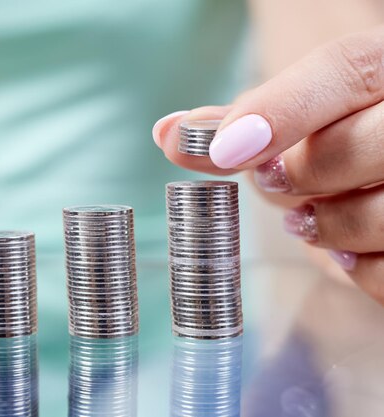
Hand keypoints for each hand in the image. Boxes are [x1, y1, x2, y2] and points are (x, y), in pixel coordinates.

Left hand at [152, 26, 383, 304]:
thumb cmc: (342, 128)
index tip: (224, 149)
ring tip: (313, 215)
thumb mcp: (301, 112)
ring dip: (329, 227)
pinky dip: (357, 268)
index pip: (346, 70)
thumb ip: (240, 121)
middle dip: (304, 174)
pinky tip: (348, 246)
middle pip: (363, 145)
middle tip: (277, 180)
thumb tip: (168, 133)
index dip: (279, 111)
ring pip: (381, 215)